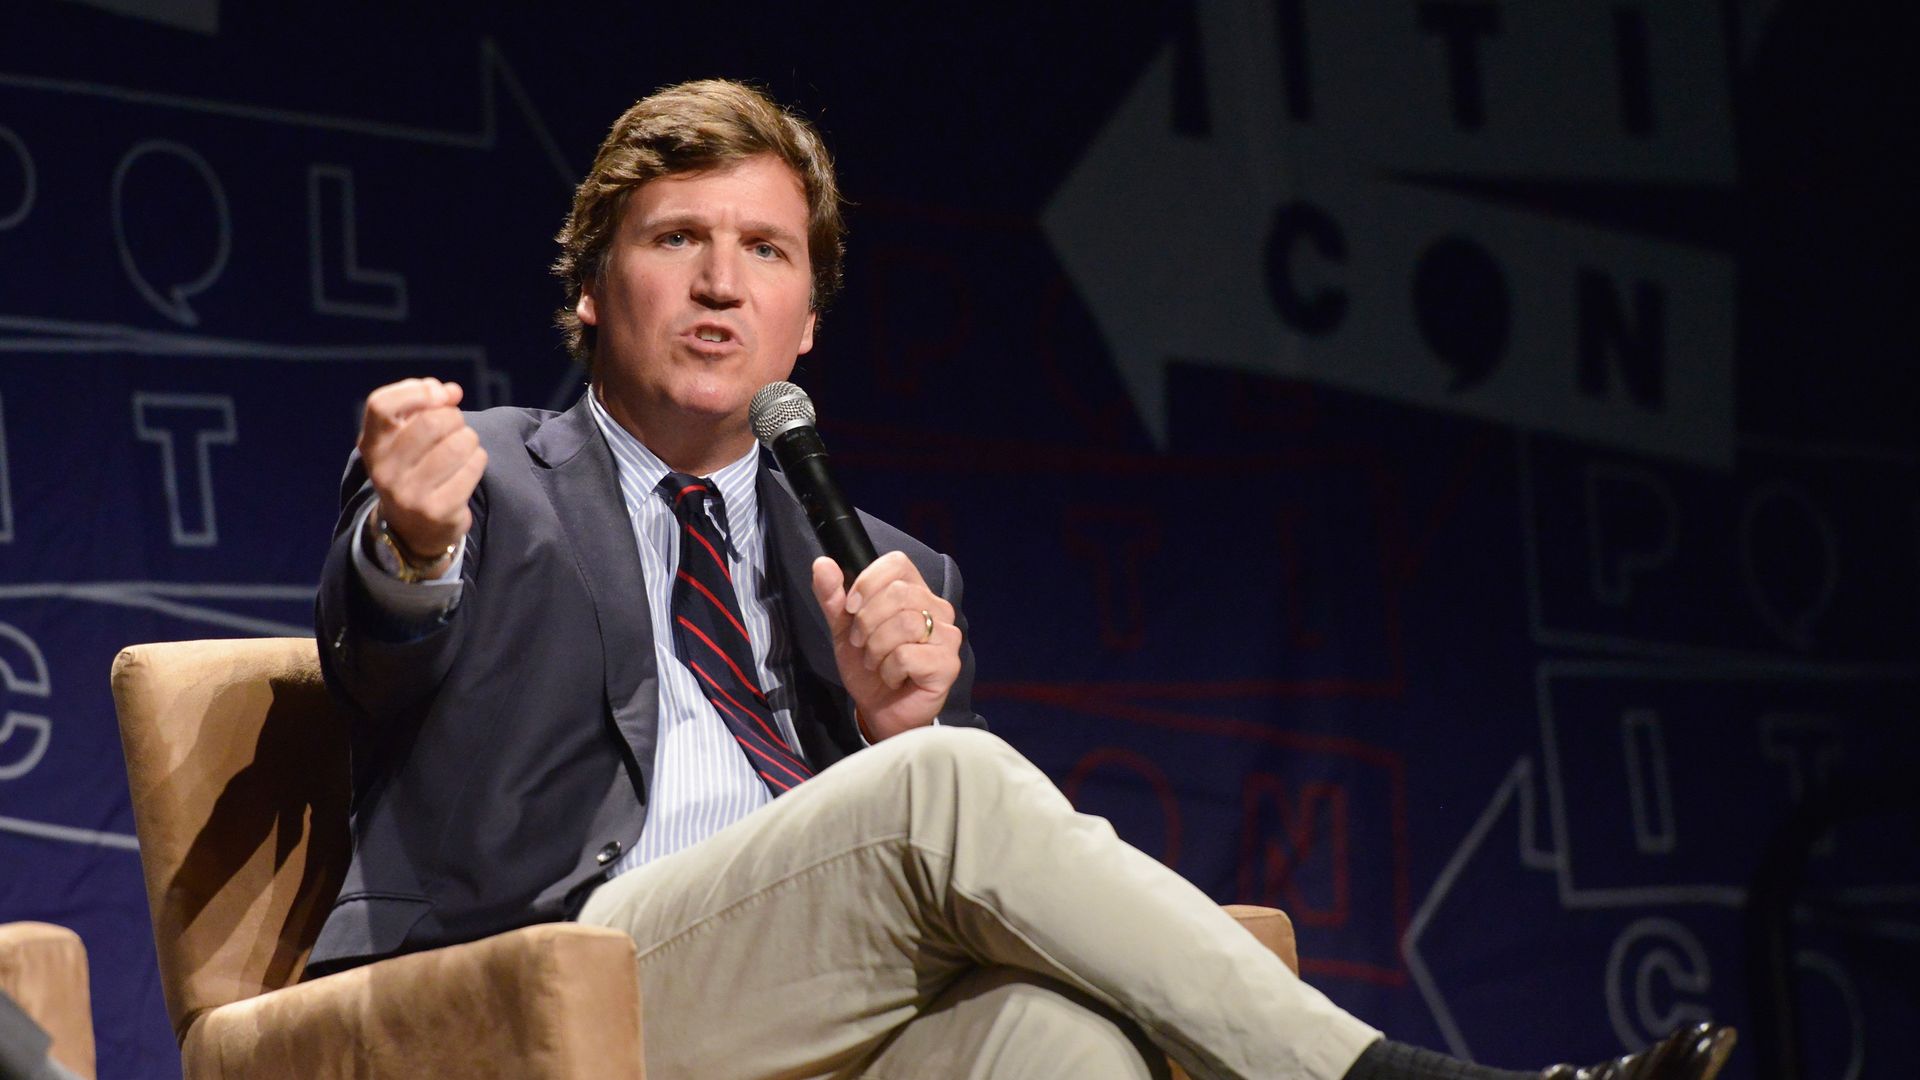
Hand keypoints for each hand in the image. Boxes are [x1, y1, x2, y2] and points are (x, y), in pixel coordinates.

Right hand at [356, 378, 486, 562]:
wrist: (412, 528)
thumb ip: (426, 404)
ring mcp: (409, 494)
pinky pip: (472, 467)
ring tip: (464, 447)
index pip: (381, 405)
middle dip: (454, 417)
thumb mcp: (407, 435)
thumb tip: (451, 391)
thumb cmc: (415, 466)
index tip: (438, 394)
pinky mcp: (437, 511)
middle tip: (456, 427)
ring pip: (458, 444)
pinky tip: (468, 467)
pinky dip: (478, 460)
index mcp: (371, 446)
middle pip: (431, 422)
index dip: (415, 391)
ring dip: (470, 439)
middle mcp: (384, 471)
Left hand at [810, 551, 960, 739]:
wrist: (880, 711)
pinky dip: (889, 670)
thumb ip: (833, 597)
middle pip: (898, 593)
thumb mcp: (843, 629)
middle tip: (861, 645)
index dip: (867, 583)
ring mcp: (947, 636)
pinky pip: (907, 656)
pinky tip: (892, 678)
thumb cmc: (869, 667)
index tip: (851, 610)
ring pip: (903, 624)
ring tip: (875, 662)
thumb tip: (822, 563)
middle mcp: (937, 609)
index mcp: (915, 591)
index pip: (897, 563)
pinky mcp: (948, 664)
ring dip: (876, 649)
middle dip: (867, 622)